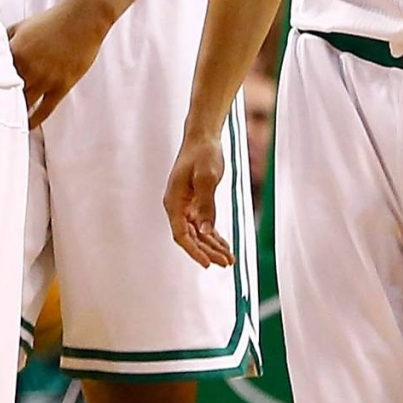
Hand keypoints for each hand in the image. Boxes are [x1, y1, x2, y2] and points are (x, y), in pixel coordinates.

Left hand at [8, 0, 113, 125]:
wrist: (82, 20)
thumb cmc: (52, 20)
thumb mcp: (21, 25)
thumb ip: (5, 38)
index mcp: (15, 51)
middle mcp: (27, 68)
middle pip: (7, 91)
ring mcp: (45, 78)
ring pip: (24, 102)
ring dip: (15, 111)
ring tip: (6, 121)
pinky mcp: (61, 86)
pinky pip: (44, 109)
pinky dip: (34, 119)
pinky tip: (27, 126)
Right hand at [164, 130, 232, 267]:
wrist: (203, 138)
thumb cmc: (203, 154)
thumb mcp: (207, 178)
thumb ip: (206, 205)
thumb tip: (207, 231)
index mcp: (174, 202)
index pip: (181, 235)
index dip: (194, 251)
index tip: (207, 264)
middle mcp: (177, 207)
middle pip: (191, 238)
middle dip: (208, 252)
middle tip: (226, 263)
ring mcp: (186, 206)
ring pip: (198, 234)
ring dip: (213, 247)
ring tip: (229, 259)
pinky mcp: (195, 203)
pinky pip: (204, 225)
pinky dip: (214, 236)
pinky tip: (225, 246)